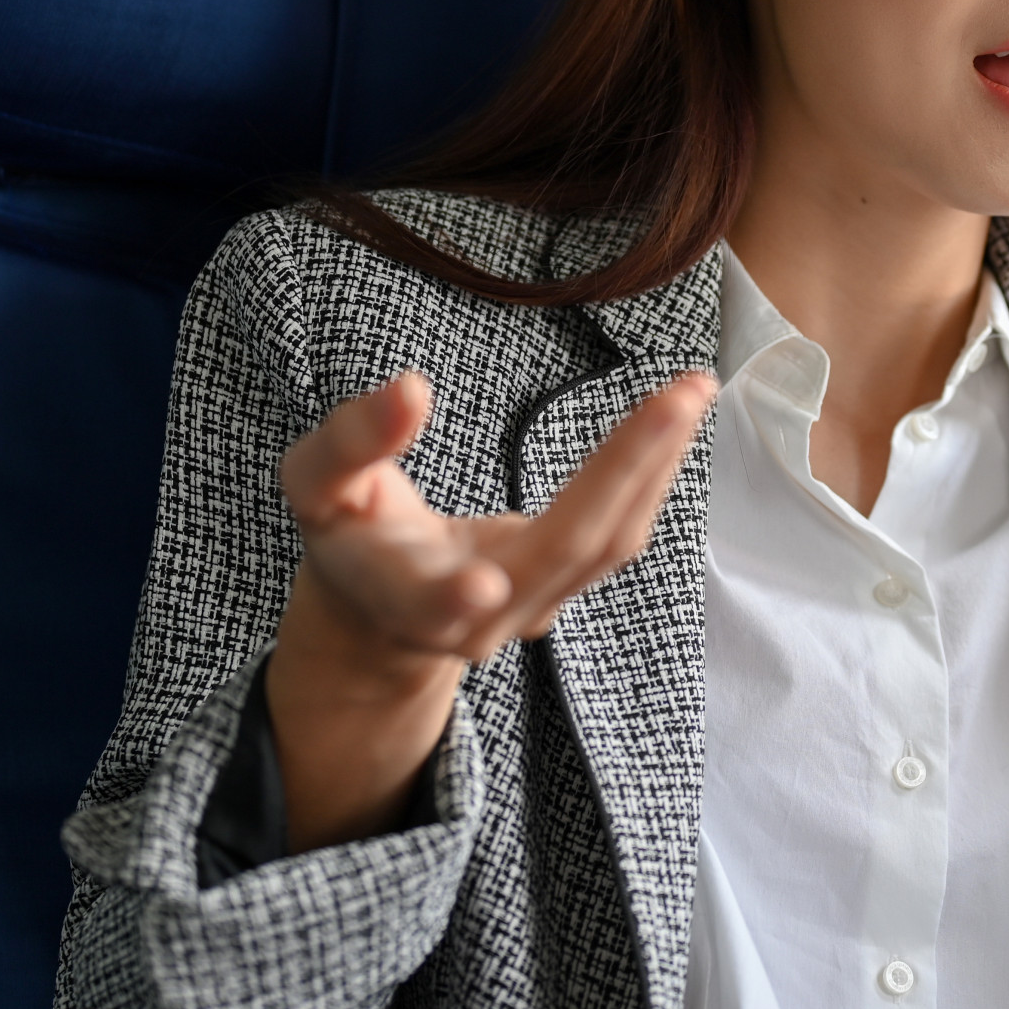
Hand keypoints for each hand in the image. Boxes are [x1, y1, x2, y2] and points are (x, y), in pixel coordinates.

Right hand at [267, 370, 717, 848]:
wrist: (382, 613)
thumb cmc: (348, 535)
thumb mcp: (316, 486)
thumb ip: (350, 443)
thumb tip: (410, 390)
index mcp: (399, 595)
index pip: (426, 602)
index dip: (451, 598)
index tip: (482, 583)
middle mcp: (476, 619)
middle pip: (562, 549)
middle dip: (626, 470)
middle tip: (680, 396)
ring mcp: (529, 611)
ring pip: (606, 543)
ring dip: (656, 465)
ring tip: (693, 391)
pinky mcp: (564, 590)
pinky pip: (619, 534)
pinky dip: (652, 474)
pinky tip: (678, 420)